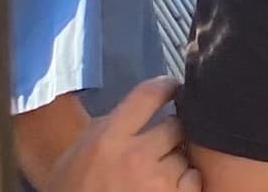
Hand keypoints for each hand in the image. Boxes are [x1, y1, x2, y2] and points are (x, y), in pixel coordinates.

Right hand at [49, 79, 200, 191]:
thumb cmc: (74, 190)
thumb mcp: (78, 154)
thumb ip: (110, 127)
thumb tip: (140, 106)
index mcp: (108, 139)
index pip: (149, 94)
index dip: (166, 86)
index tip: (172, 88)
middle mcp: (136, 157)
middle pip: (175, 125)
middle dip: (169, 133)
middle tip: (158, 145)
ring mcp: (157, 181)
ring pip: (185, 153)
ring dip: (175, 160)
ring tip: (155, 173)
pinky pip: (193, 178)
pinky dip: (184, 183)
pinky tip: (165, 187)